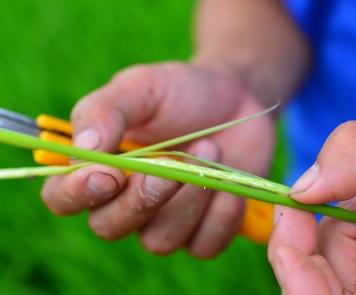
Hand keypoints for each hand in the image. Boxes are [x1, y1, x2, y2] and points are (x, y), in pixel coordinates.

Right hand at [41, 63, 274, 257]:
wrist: (236, 99)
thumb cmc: (181, 92)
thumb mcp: (141, 87)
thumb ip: (106, 111)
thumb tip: (84, 147)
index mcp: (100, 166)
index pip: (63, 197)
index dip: (77, 193)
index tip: (108, 173)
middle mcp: (126, 200)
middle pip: (110, 227)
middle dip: (141, 200)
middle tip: (170, 166)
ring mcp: (165, 219)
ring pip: (160, 241)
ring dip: (189, 200)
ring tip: (212, 148)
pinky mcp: (204, 229)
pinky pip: (204, 246)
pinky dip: (221, 216)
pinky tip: (230, 183)